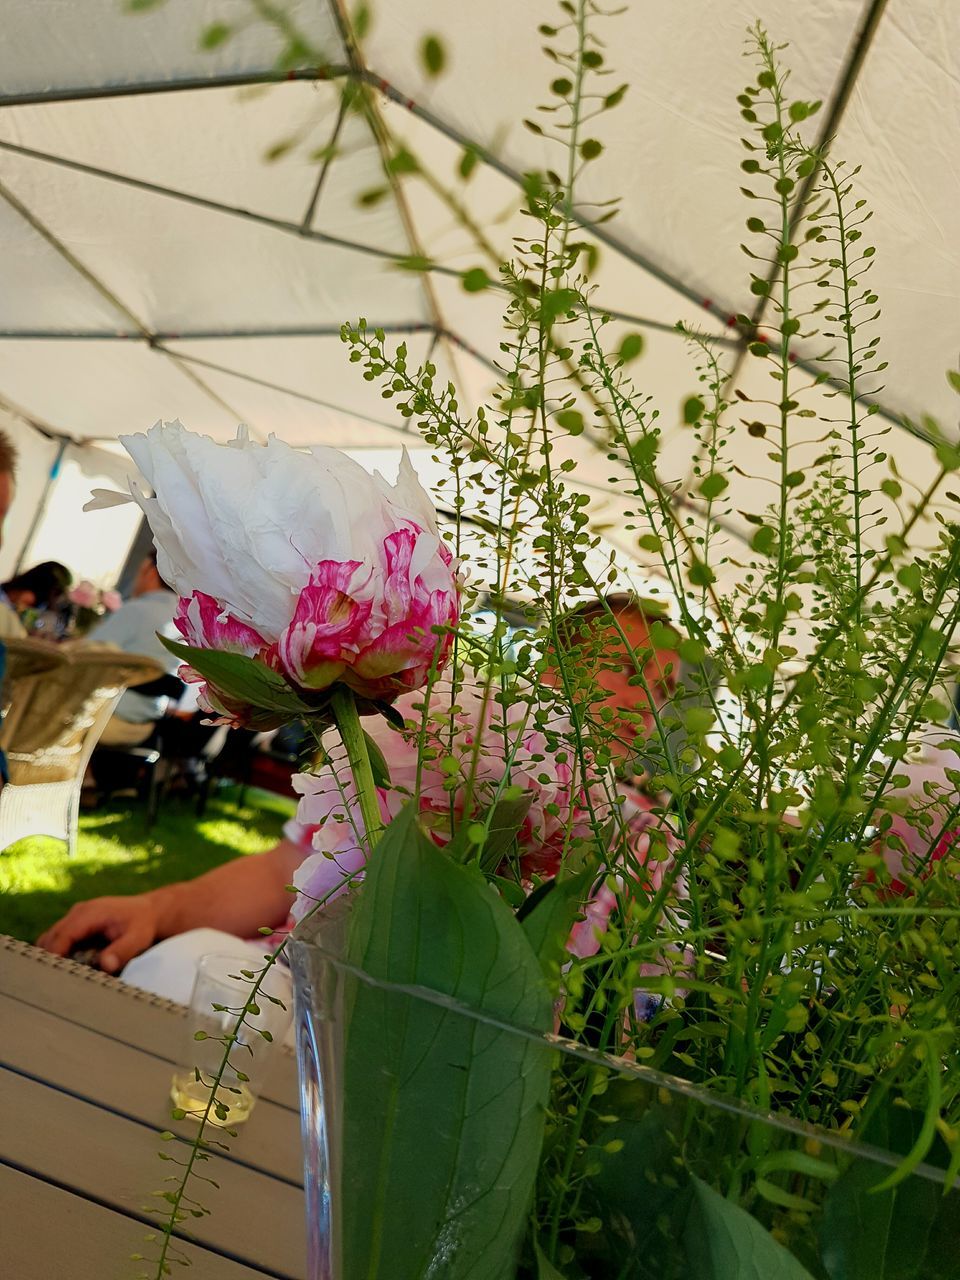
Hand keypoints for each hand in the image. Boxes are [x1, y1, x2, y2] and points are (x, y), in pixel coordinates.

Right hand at [37, 895, 161, 972]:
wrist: (149, 912)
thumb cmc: (143, 924)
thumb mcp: (138, 938)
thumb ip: (122, 951)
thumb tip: (105, 965)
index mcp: (90, 913)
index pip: (62, 936)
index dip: (55, 956)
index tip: (54, 977)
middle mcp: (78, 913)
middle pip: (50, 938)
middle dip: (51, 959)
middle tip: (56, 982)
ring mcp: (75, 917)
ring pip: (50, 939)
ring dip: (53, 957)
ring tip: (64, 977)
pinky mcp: (76, 925)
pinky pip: (59, 940)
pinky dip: (59, 953)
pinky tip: (70, 969)